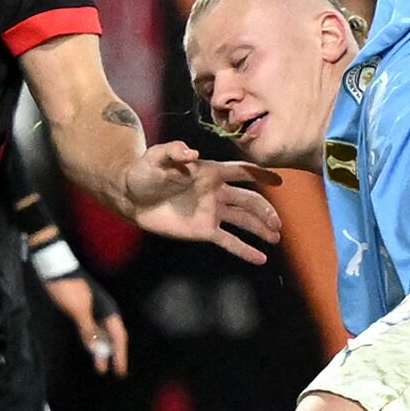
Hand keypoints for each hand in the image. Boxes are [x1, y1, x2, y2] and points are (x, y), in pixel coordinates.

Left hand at [43, 269, 127, 375]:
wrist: (55, 266)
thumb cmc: (68, 287)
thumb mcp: (78, 310)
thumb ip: (88, 330)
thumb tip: (96, 348)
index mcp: (108, 310)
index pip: (119, 337)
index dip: (120, 356)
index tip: (121, 372)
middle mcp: (104, 311)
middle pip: (113, 337)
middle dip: (113, 355)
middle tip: (115, 373)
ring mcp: (94, 310)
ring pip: (102, 334)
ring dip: (101, 350)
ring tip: (100, 367)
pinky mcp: (82, 309)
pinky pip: (92, 330)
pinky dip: (92, 340)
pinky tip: (90, 348)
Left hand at [126, 143, 279, 263]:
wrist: (130, 197)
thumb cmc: (144, 172)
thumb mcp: (156, 157)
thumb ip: (174, 151)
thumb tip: (191, 153)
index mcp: (210, 172)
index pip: (241, 172)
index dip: (260, 174)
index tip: (279, 180)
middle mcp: (216, 192)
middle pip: (248, 200)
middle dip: (264, 210)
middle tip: (277, 222)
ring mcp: (212, 212)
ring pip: (243, 220)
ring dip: (260, 228)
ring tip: (276, 237)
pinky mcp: (204, 231)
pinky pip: (229, 241)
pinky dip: (244, 250)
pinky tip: (261, 258)